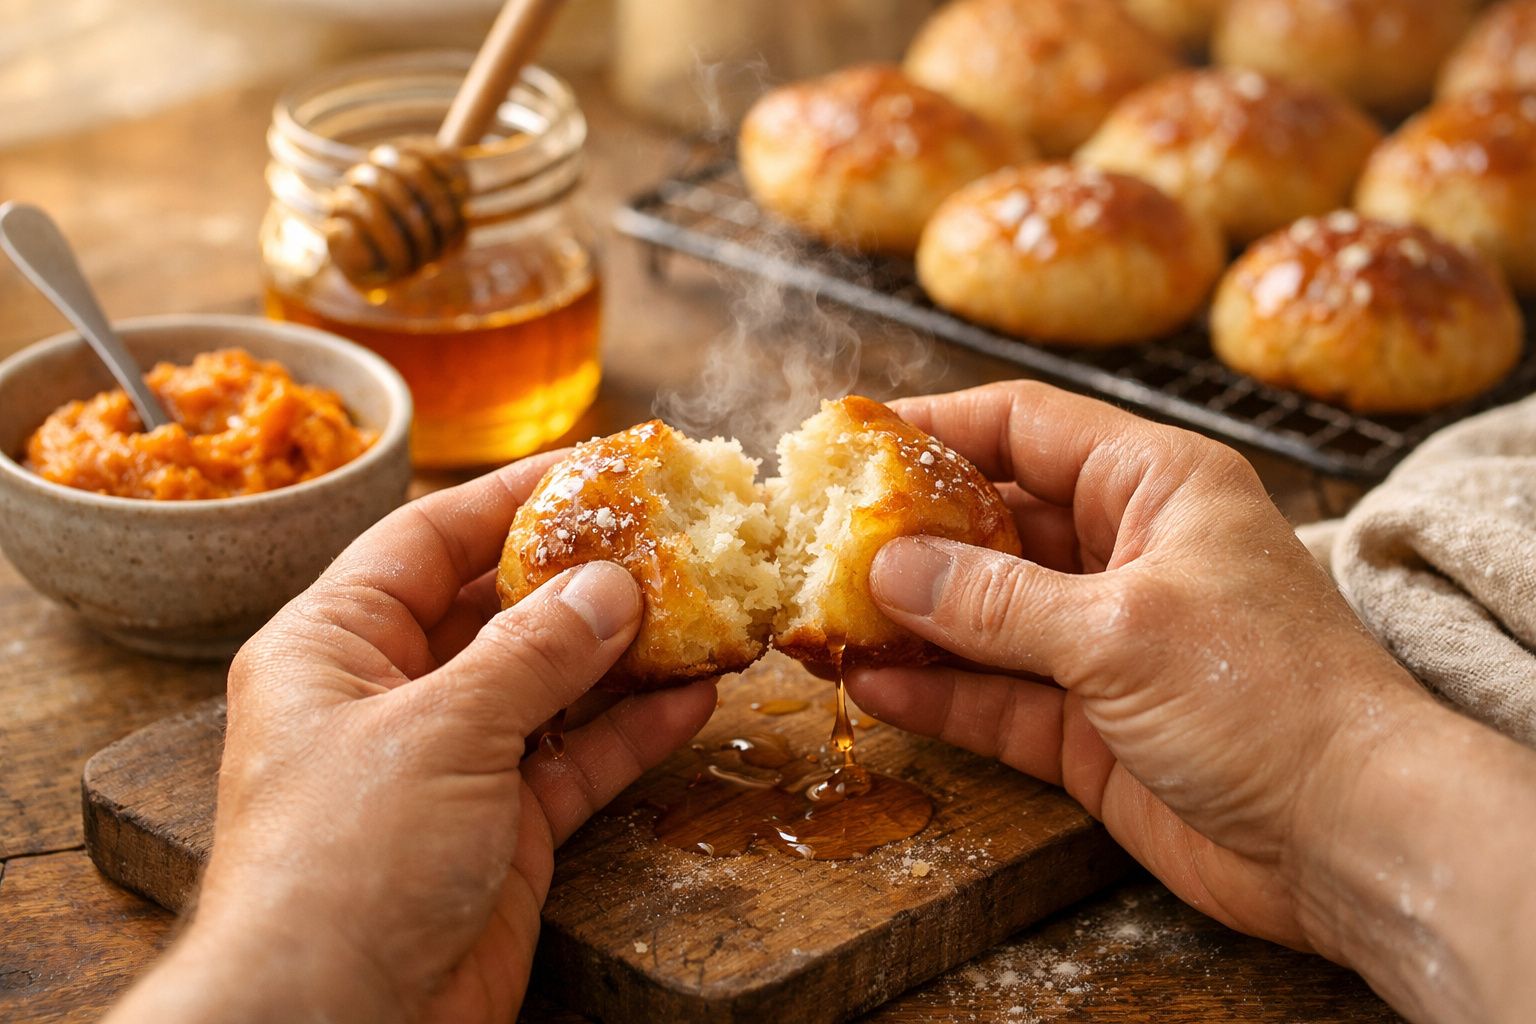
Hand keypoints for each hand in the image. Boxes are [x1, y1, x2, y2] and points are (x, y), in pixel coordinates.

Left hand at [106, 454, 716, 1023]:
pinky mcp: (502, 827)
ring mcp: (452, 763)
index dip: (511, 496)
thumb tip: (612, 585)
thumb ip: (532, 652)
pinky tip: (695, 696)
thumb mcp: (440, 731)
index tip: (595, 465)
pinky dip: (632, 731)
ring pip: (549, 684)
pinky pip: (577, 758)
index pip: (429, 540)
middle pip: (498, 608)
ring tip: (701, 608)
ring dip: (622, 652)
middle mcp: (391, 694)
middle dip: (581, 575)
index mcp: (334, 645)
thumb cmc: (344, 864)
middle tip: (667, 534)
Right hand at [848, 381, 1429, 950]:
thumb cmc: (1267, 696)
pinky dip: (938, 691)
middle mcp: (1125, 552)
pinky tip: (872, 687)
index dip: (936, 425)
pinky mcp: (1088, 723)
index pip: (1025, 427)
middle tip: (819, 543)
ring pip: (983, 614)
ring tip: (824, 622)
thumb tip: (885, 567)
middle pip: (992, 522)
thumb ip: (994, 600)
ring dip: (909, 620)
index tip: (851, 436)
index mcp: (1155, 487)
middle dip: (907, 535)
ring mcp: (1103, 641)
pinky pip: (994, 694)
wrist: (1351, 838)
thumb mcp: (1119, 629)